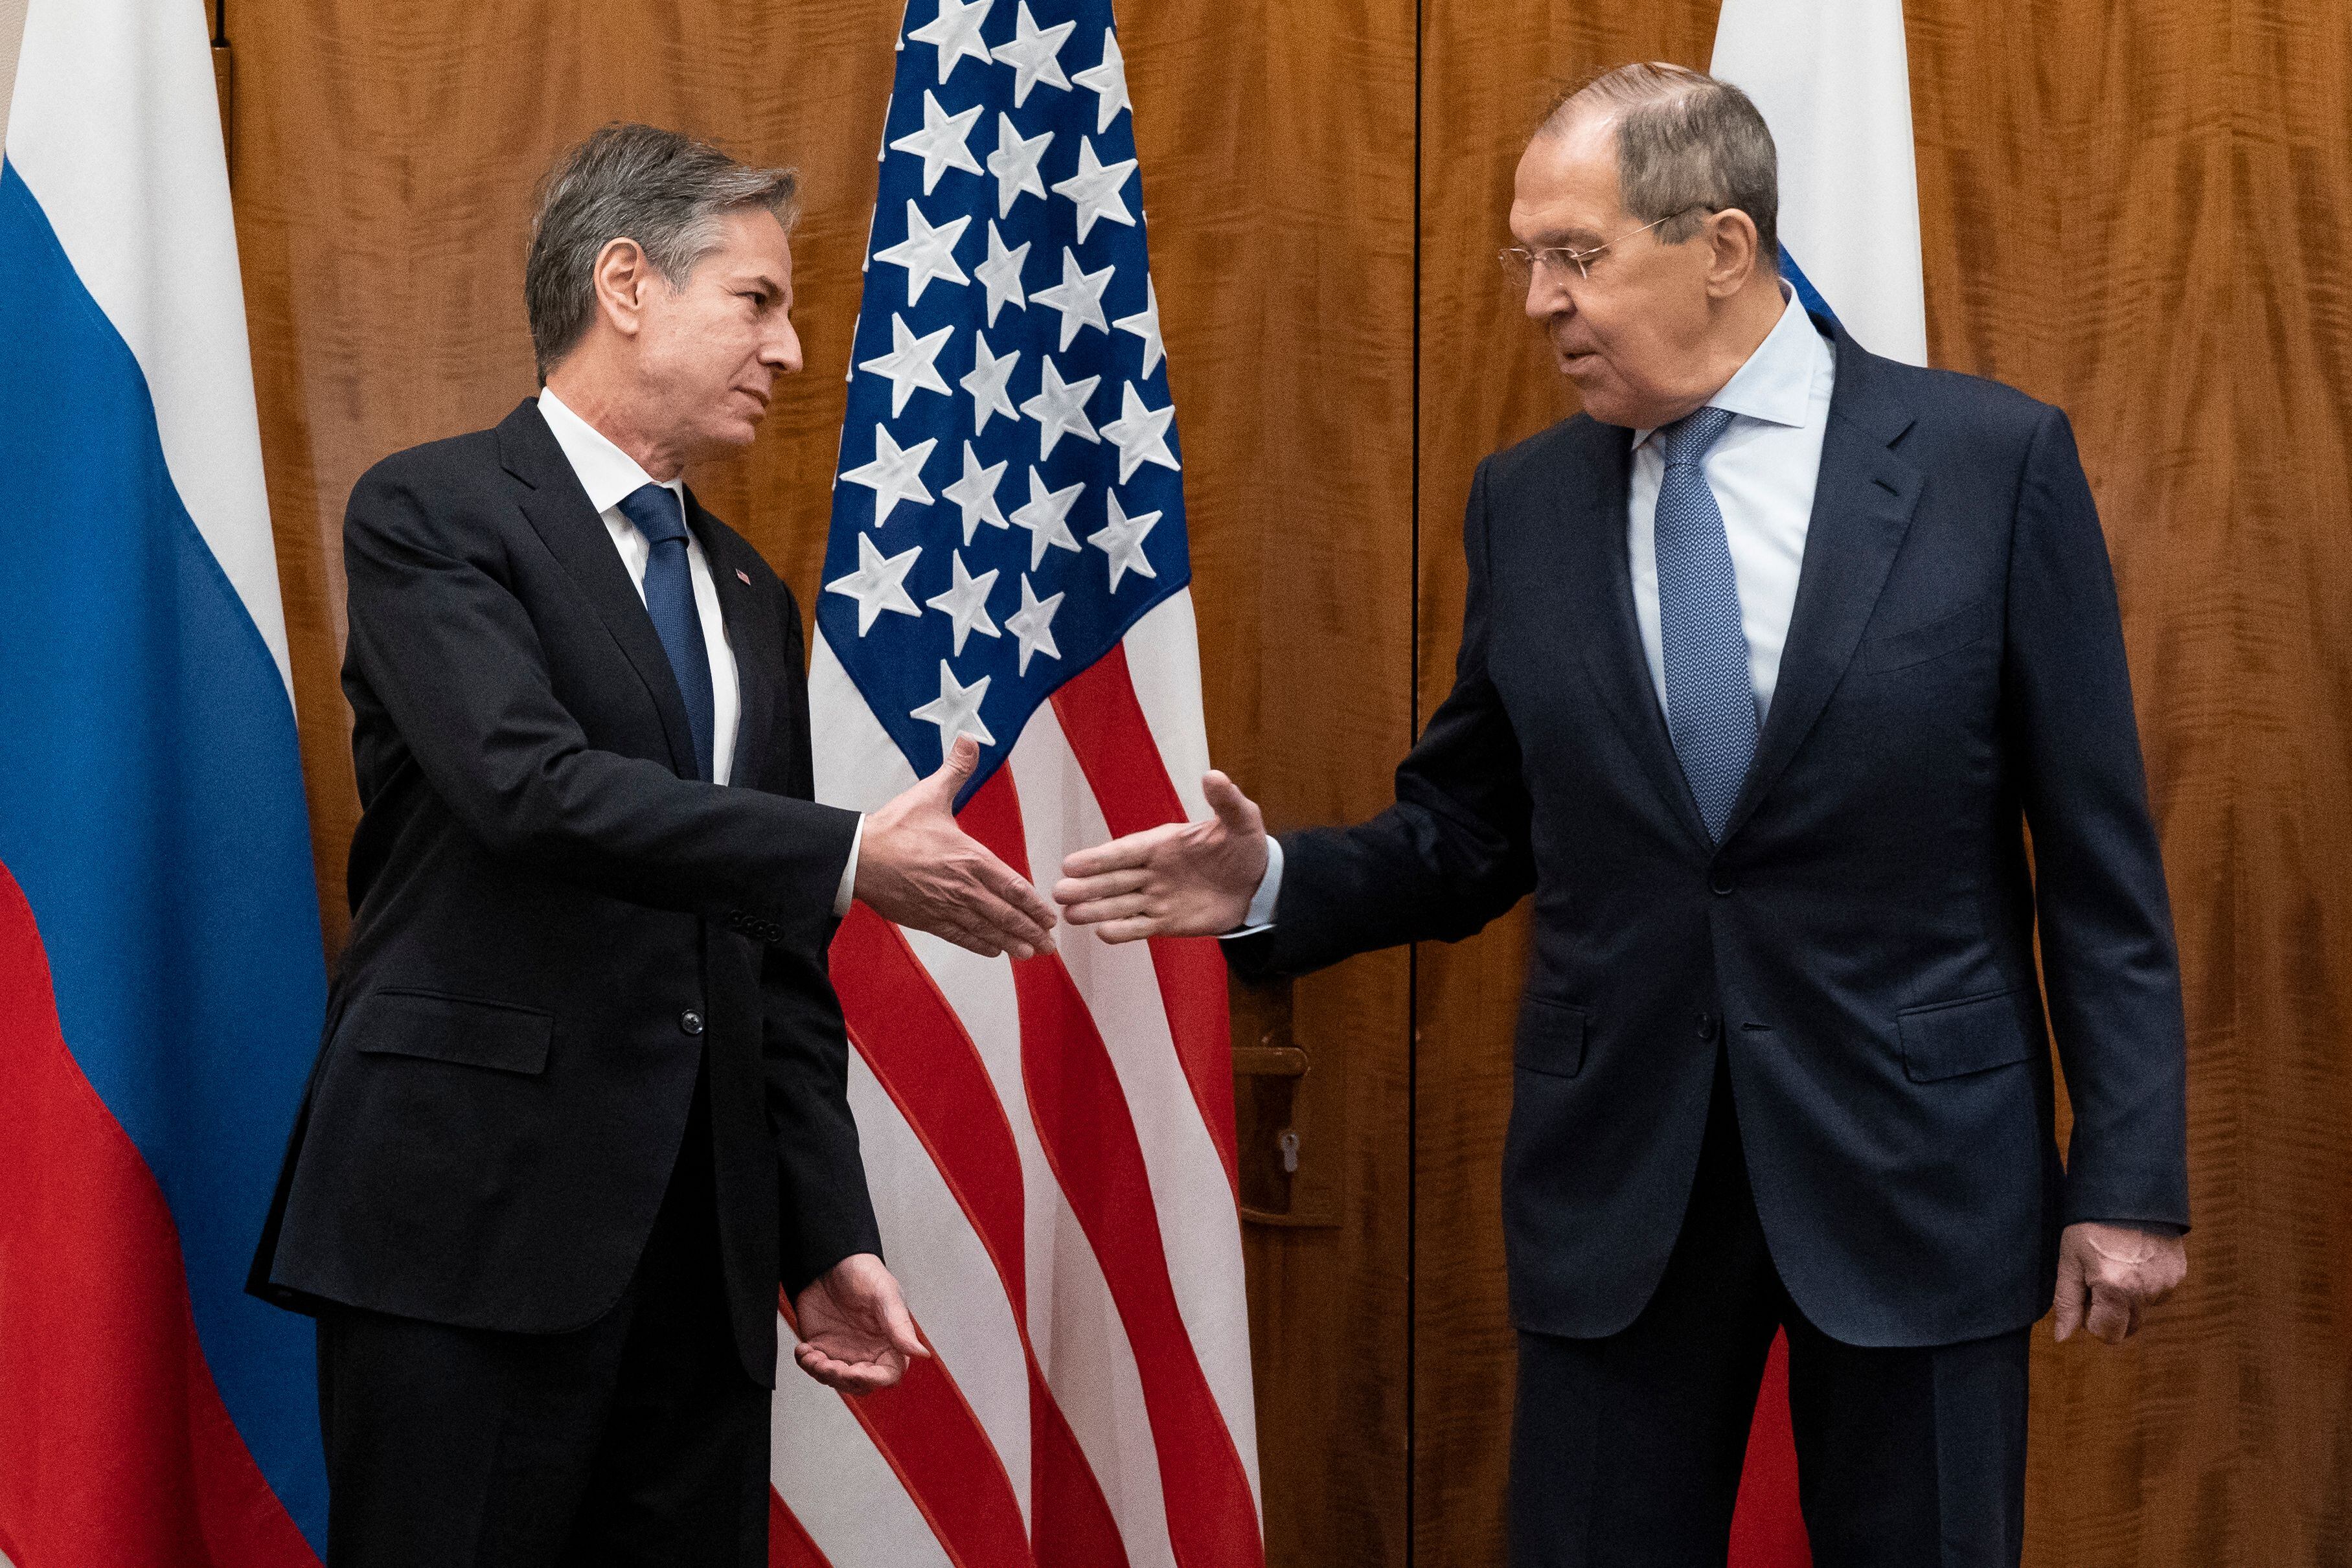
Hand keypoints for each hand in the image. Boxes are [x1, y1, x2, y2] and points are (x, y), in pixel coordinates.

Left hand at [790, 1253, 929, 1392]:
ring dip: (821, 1373)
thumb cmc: (862, 1271)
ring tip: (812, 1354)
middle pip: (860, 1384)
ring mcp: (844, 1351)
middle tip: (828, 1364)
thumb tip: (922, 1353)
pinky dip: (807, 1364)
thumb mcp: (884, 1294)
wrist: (828, 1259)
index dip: (873, 1379)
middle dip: (842, 1379)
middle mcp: (868, 1350)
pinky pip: (814, 1368)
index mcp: (889, 1341)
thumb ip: (900, 1327)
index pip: (888, 1375)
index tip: (856, 1372)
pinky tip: (804, 1349)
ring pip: (836, 1381)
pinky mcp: (821, 1347)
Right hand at [855, 734, 1056, 958]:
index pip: (1013, 886)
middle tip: (1048, 942)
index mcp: (970, 858)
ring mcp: (945, 906)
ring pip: (986, 929)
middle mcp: (963, 887)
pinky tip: (993, 951)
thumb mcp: (930, 794)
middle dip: (1029, 930)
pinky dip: (979, 944)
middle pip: (1005, 913)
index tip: (1049, 915)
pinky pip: (959, 935)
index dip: (1033, 904)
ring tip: (1030, 953)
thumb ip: (956, 770)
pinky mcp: (926, 919)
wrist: (858, 857)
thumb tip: (968, 741)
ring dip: (1010, 942)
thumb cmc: (894, 828)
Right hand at [1054, 770, 1267, 942]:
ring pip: (1120, 905)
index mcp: (1162, 844)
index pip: (1125, 851)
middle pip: (1113, 880)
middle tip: (1058, 892)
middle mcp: (1153, 871)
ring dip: (1095, 910)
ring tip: (1069, 916)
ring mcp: (1157, 897)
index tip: (1071, 863)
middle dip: (1087, 886)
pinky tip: (1102, 934)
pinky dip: (1123, 931)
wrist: (1259, 884)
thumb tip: (1213, 775)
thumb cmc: (1245, 846)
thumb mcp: (1241, 821)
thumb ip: (1225, 802)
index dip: (1099, 858)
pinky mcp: (1167, 922)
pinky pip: (1140, 927)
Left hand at [2051, 1221, 2186, 1343]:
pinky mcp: (2178, 1274)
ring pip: (2143, 1309)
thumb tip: (2062, 1338)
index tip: (2085, 1295)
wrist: (2128, 1192)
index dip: (2091, 1320)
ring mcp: (2166, 1284)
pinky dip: (2145, 1283)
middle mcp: (2145, 1292)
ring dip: (2129, 1297)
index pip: (2107, 1335)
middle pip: (2128, 1327)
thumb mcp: (2069, 1260)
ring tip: (2116, 1261)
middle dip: (2110, 1313)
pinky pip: (2159, 1293)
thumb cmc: (2090, 1225)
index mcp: (2114, 1290)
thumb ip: (2067, 1302)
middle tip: (2097, 1278)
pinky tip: (2134, 1257)